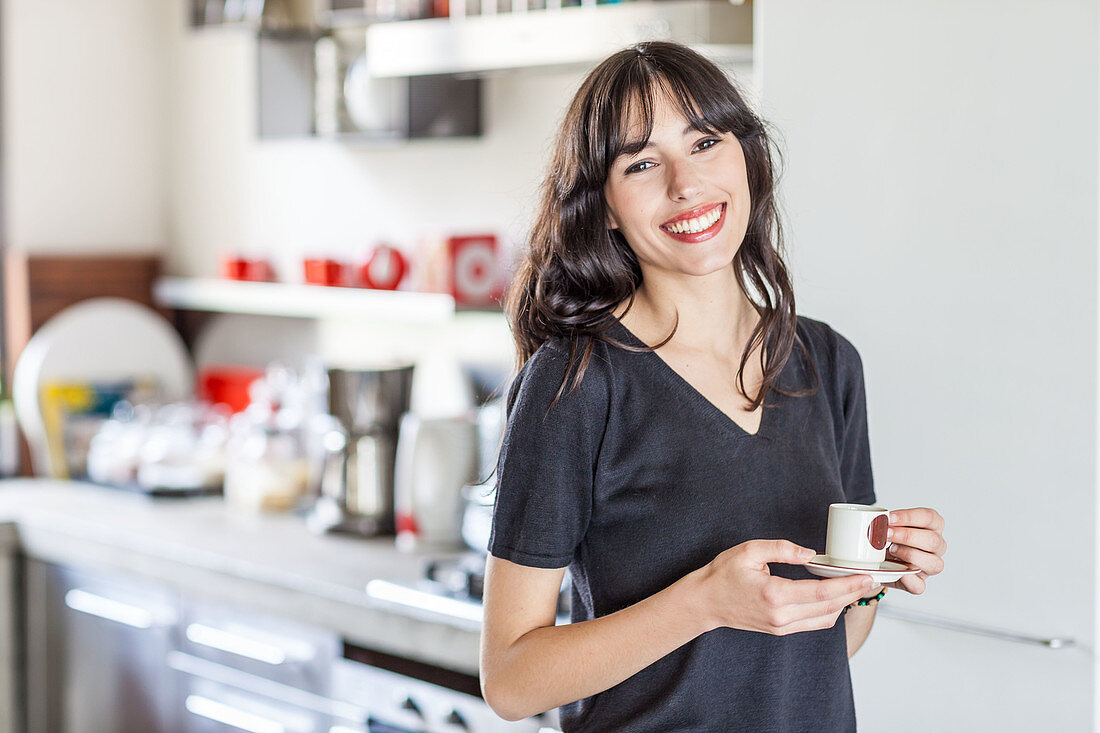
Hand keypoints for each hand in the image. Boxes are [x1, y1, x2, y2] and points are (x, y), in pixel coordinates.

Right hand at [697, 539, 875, 635]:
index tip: (866, 576)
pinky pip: (814, 624)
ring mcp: (781, 626)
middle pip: (830, 608)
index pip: (822, 593)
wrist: (705, 602)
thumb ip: (781, 548)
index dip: (848, 585)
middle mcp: (781, 616)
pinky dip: (830, 611)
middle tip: (871, 579)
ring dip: (844, 604)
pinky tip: (836, 597)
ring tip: (857, 586)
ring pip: (825, 619)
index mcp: (774, 595)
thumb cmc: (723, 574)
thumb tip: (810, 553)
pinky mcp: (781, 630)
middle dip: (853, 593)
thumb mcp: (749, 550)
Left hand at [884, 507, 946, 594]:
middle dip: (907, 536)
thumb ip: (886, 521)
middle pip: (933, 541)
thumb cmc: (889, 538)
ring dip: (910, 555)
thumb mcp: (889, 525)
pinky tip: (894, 570)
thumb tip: (876, 519)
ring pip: (934, 564)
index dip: (909, 517)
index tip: (889, 517)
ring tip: (892, 550)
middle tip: (886, 533)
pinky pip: (919, 585)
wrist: (879, 561)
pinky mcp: (919, 583)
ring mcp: (930, 566)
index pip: (930, 517)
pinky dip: (906, 578)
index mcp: (933, 526)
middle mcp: (937, 547)